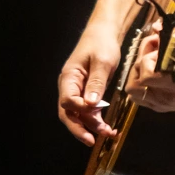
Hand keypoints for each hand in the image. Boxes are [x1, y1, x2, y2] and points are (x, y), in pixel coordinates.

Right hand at [58, 22, 122, 145]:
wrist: (105, 34)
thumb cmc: (101, 44)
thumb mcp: (102, 61)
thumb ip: (97, 82)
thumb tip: (91, 104)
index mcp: (69, 78)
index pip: (67, 100)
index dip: (79, 109)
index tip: (95, 111)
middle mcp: (70, 87)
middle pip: (69, 113)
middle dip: (80, 128)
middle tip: (92, 140)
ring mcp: (78, 91)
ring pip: (79, 115)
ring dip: (92, 126)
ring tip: (107, 134)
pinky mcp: (87, 93)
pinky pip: (88, 110)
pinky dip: (96, 119)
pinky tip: (107, 128)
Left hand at [126, 27, 174, 114]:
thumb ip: (173, 37)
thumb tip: (156, 26)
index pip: (146, 73)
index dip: (147, 58)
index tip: (159, 48)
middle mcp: (166, 97)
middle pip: (134, 83)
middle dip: (139, 64)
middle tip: (151, 52)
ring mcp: (163, 105)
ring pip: (133, 93)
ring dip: (137, 77)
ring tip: (149, 64)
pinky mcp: (162, 108)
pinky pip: (141, 99)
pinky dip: (141, 86)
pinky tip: (152, 74)